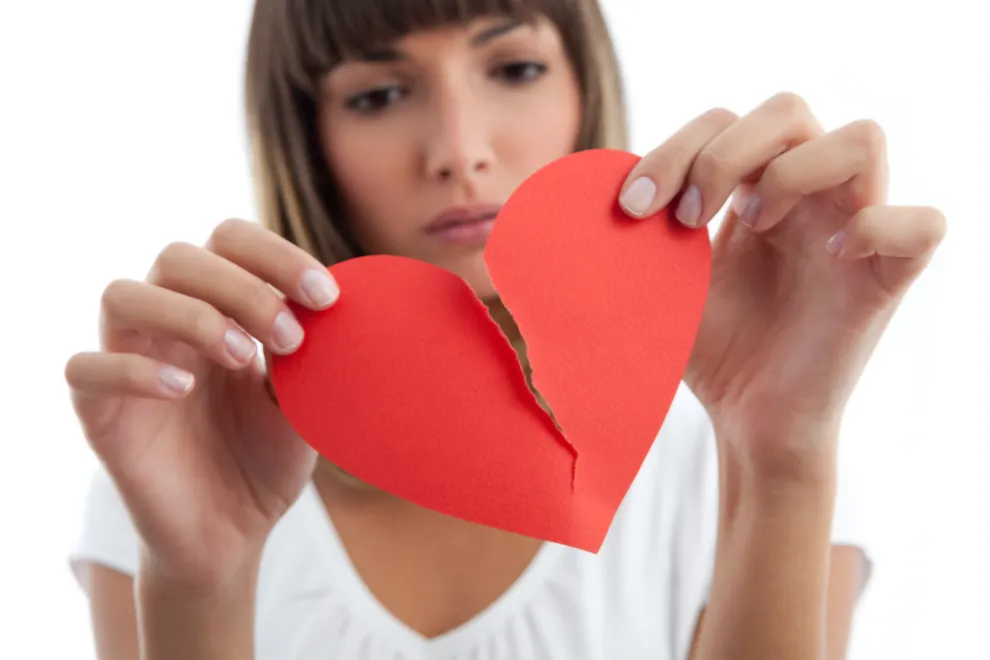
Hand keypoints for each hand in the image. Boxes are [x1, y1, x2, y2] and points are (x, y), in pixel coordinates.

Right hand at [64, 219, 339, 588]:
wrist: (233, 534)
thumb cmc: (266, 458)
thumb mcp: (305, 402)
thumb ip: (313, 354)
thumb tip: (338, 306)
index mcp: (219, 309)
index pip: (229, 241)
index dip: (275, 255)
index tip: (326, 296)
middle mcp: (168, 325)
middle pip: (177, 257)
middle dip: (242, 285)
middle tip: (292, 335)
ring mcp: (128, 363)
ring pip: (122, 296)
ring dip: (191, 315)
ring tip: (244, 357)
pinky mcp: (99, 414)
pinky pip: (85, 369)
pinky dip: (132, 369)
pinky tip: (182, 388)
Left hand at [619, 92, 945, 474]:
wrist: (744, 421)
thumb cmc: (708, 349)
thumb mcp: (659, 283)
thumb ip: (636, 236)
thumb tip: (577, 195)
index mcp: (753, 189)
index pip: (725, 120)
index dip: (676, 148)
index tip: (633, 208)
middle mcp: (807, 199)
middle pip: (788, 108)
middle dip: (723, 152)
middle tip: (686, 218)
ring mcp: (852, 232)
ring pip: (863, 139)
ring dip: (794, 172)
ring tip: (755, 227)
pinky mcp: (887, 279)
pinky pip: (920, 224)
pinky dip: (875, 230)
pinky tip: (831, 262)